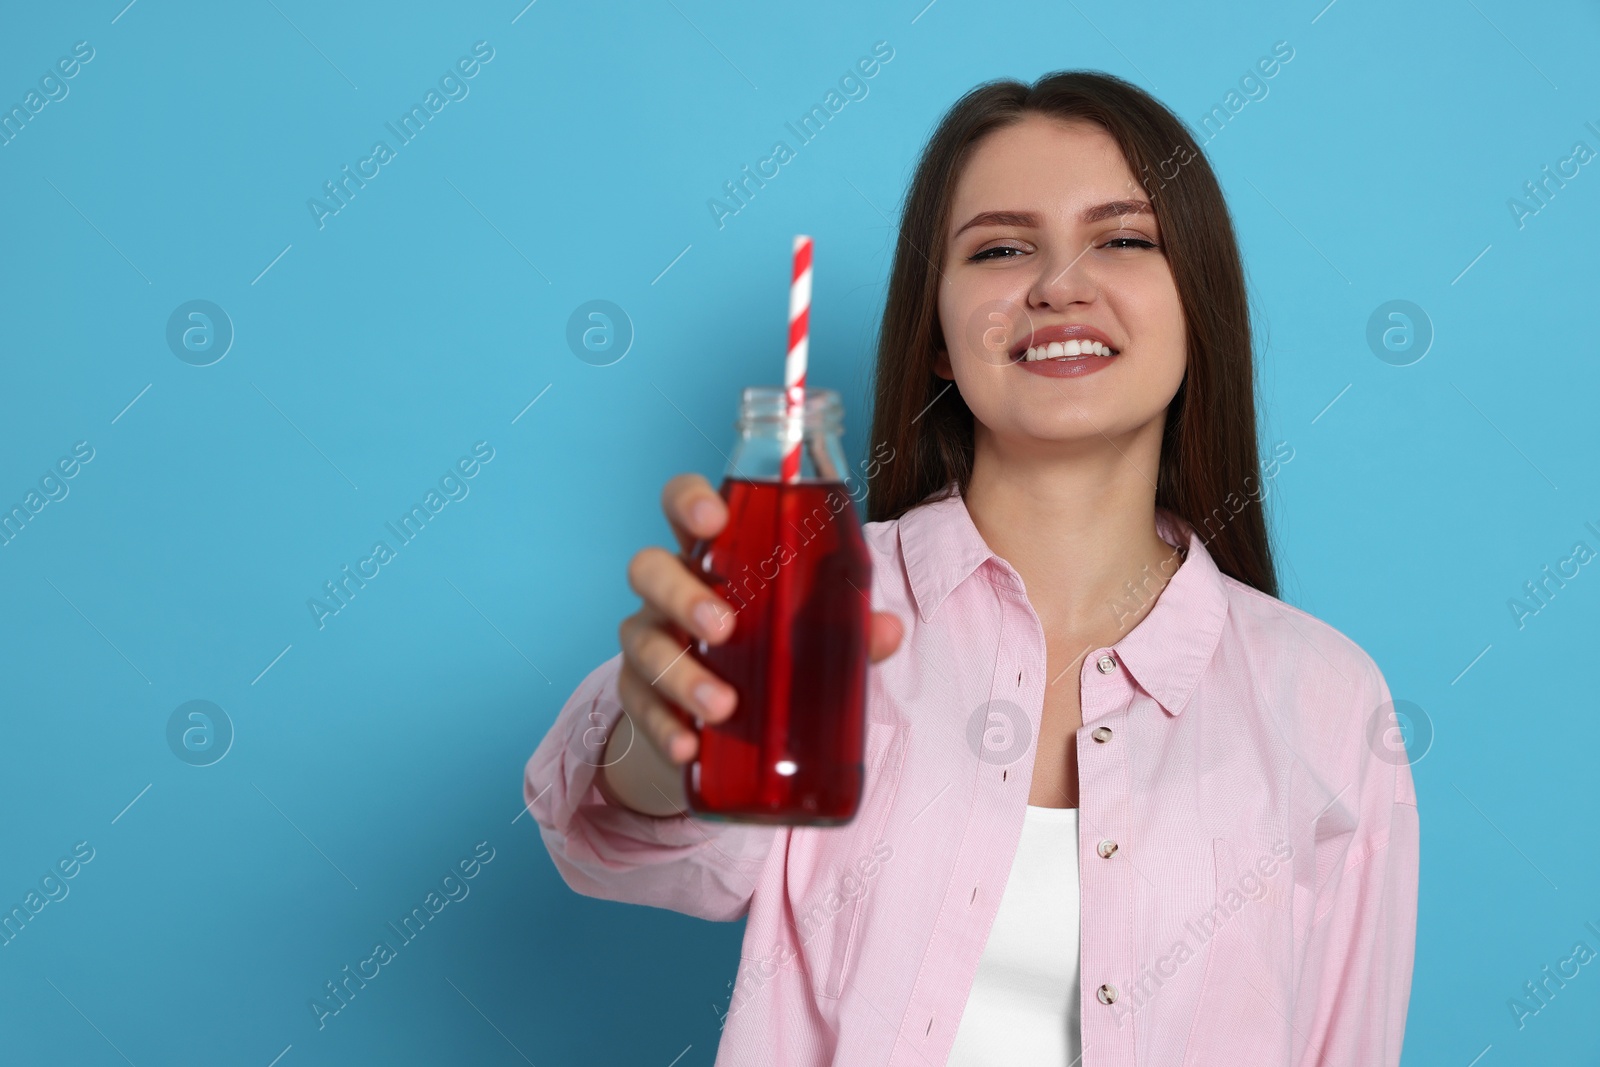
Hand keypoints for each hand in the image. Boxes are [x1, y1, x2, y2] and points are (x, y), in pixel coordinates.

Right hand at [616, 472, 903, 768]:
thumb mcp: (812, 632)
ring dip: (680, 673)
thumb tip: (888, 629)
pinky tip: (688, 744)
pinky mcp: (640, 694)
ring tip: (723, 705)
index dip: (688, 501)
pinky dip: (663, 726)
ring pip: (642, 642)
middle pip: (649, 569)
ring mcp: (650, 640)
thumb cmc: (771, 647)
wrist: (726, 721)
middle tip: (724, 627)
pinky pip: (638, 704)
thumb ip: (847, 626)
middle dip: (682, 594)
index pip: (682, 504)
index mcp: (713, 556)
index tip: (714, 518)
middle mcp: (671, 591)